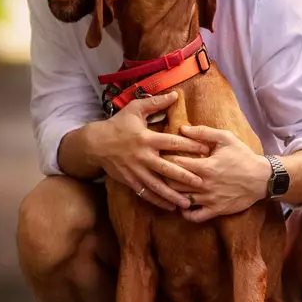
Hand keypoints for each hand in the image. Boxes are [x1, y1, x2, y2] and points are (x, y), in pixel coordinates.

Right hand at [89, 92, 209, 209]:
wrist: (95, 143)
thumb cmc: (118, 124)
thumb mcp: (135, 109)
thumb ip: (156, 103)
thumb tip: (175, 95)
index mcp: (147, 138)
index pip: (172, 143)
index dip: (190, 146)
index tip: (206, 150)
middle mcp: (143, 156)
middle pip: (167, 168)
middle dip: (185, 176)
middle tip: (202, 183)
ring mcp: (136, 171)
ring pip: (157, 185)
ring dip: (173, 195)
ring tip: (188, 204)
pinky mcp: (130, 181)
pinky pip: (146, 193)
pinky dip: (158, 200)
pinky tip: (170, 207)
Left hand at [167, 125, 271, 222]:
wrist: (261, 178)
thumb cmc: (243, 156)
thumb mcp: (226, 138)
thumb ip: (203, 132)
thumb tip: (182, 129)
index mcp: (205, 166)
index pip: (175, 163)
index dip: (165, 158)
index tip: (161, 156)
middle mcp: (204, 185)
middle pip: (173, 183)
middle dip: (165, 177)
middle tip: (161, 172)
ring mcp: (209, 199)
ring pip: (181, 199)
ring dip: (173, 194)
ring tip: (169, 187)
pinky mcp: (216, 210)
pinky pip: (194, 217)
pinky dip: (185, 212)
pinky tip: (184, 204)